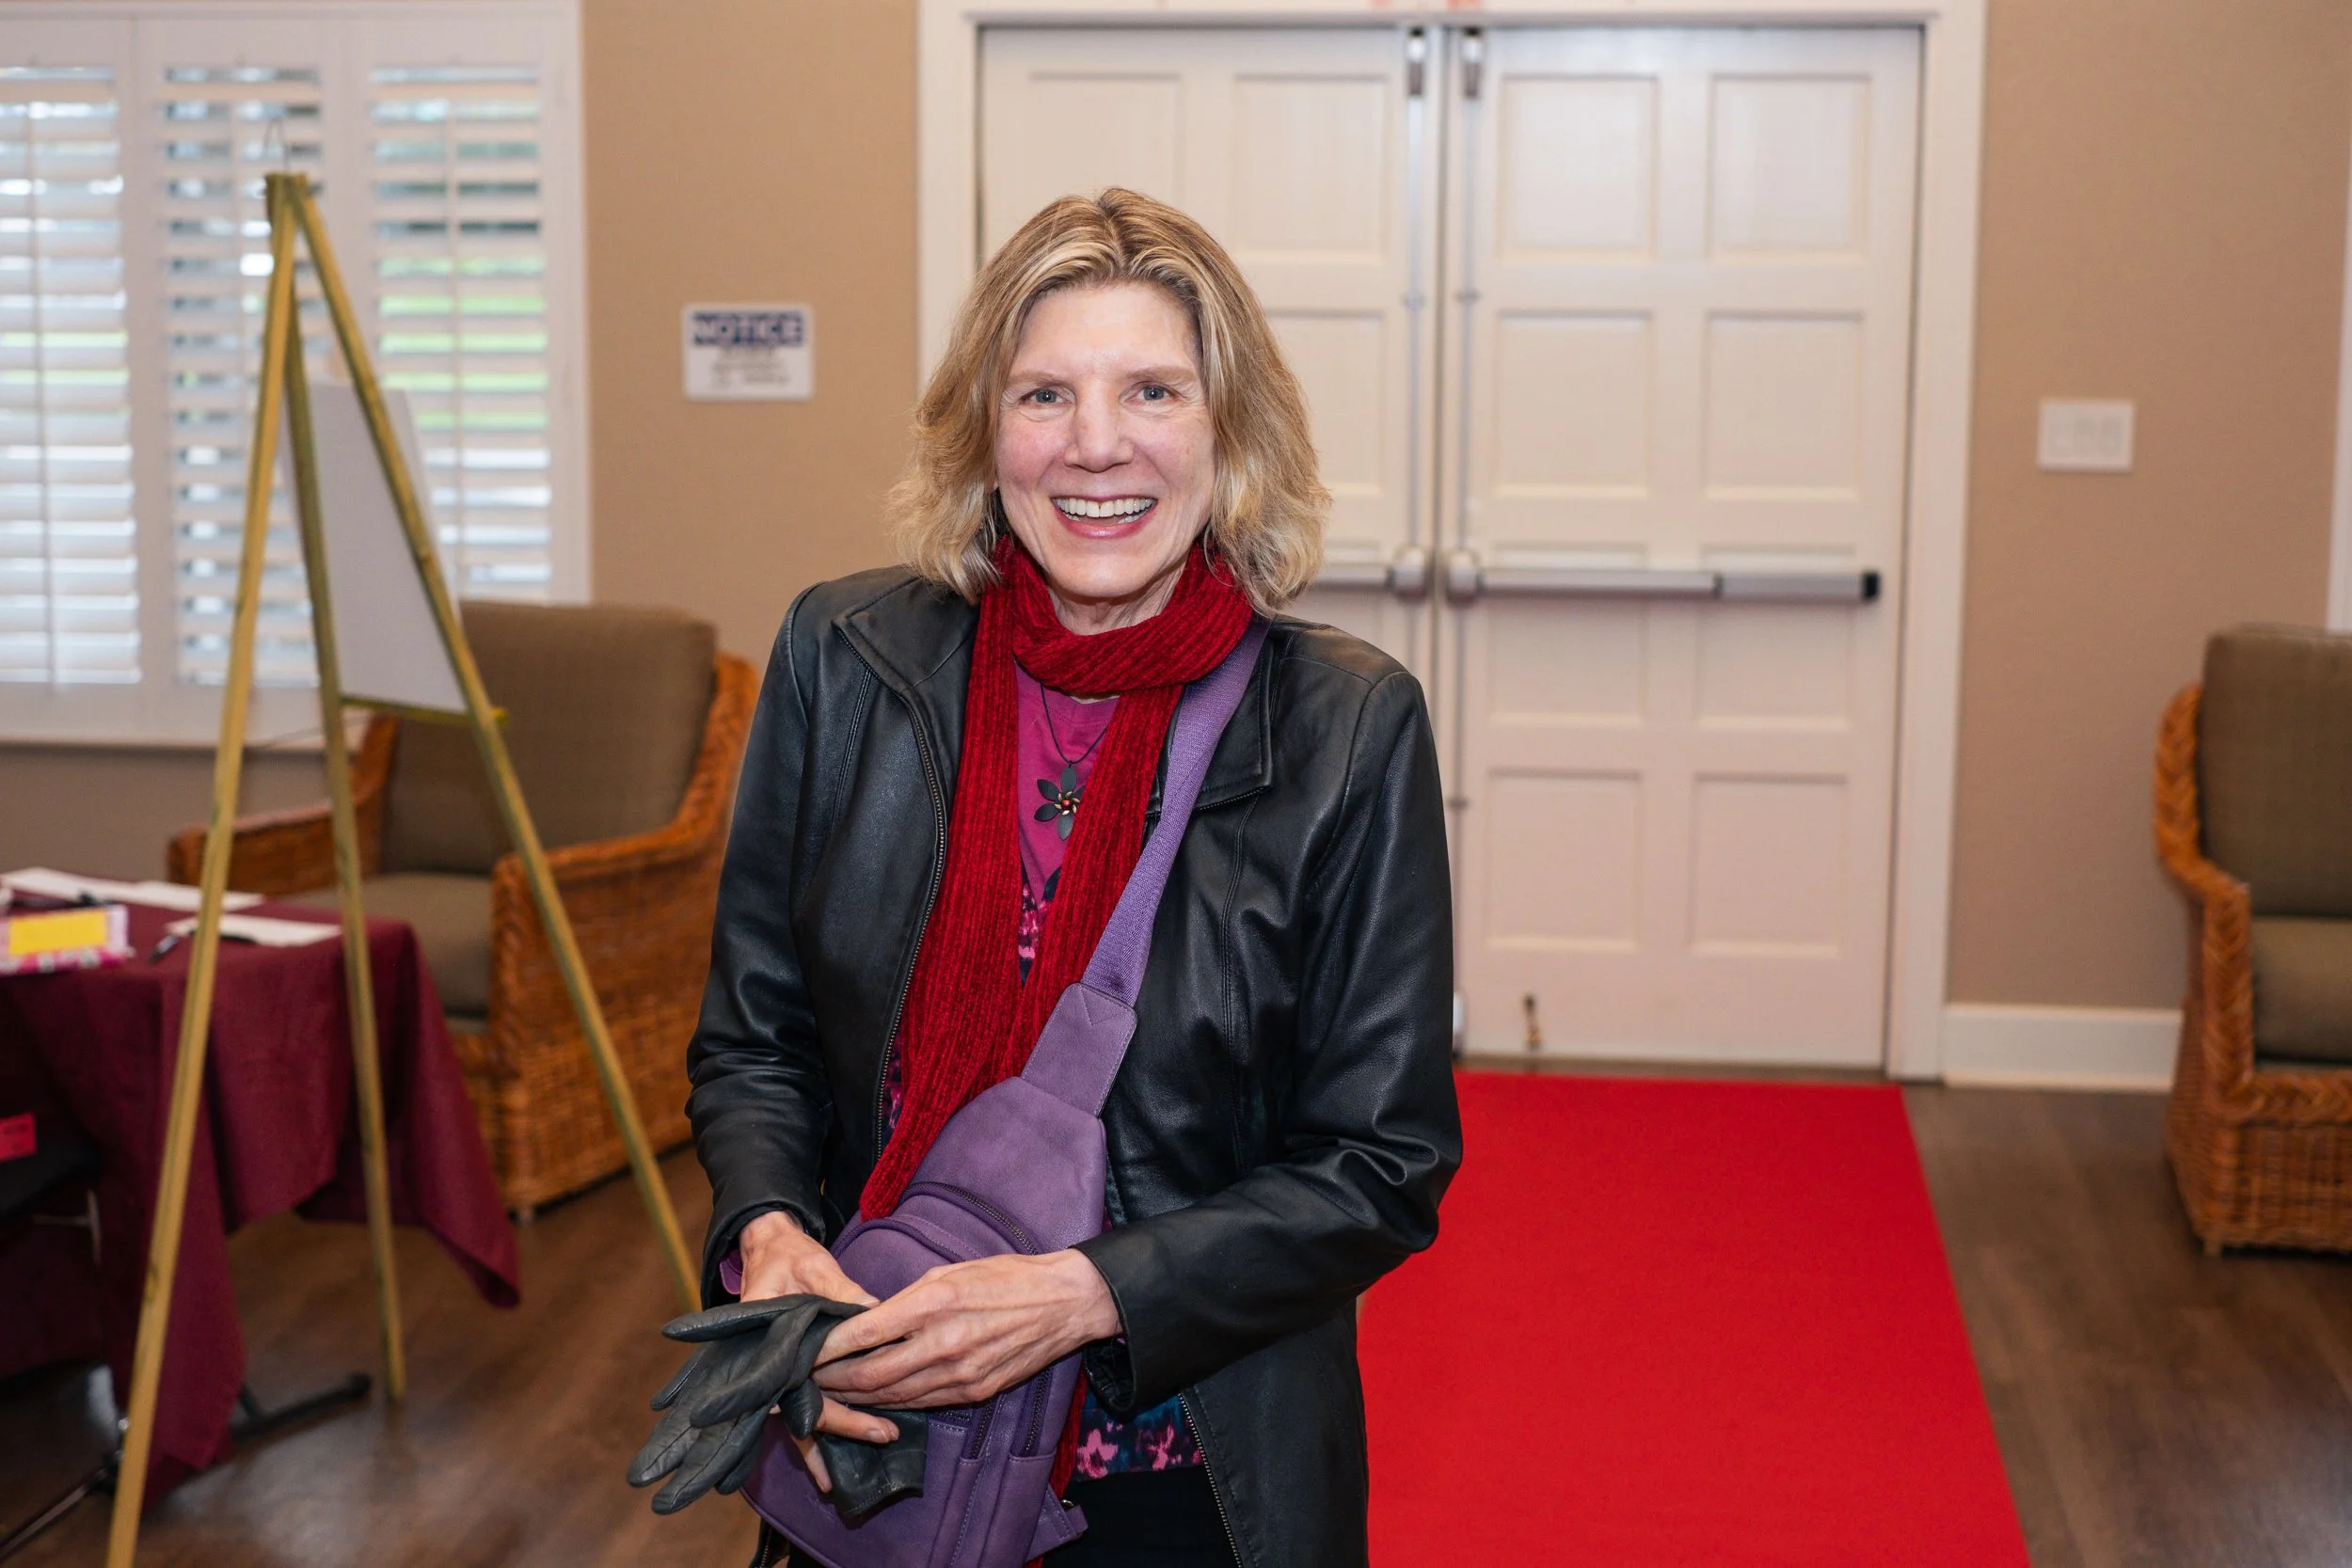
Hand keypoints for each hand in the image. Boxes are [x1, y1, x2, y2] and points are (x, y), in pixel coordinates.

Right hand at [734, 1211, 895, 1488]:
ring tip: (855, 1463)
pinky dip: (821, 1422)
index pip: (807, 1395)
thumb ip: (840, 1291)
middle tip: (887, 1437)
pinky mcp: (786, 1367)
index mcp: (768, 1346)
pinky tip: (839, 1446)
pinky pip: (802, 1401)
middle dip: (844, 1430)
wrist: (765, 1249)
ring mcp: (774, 1371)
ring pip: (798, 1416)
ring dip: (826, 1441)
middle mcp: (767, 1367)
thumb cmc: (788, 1257)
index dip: (842, 1416)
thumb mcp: (814, 1268)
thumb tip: (875, 1310)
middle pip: (803, 1414)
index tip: (879, 1427)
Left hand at [811, 1251, 1120, 1410]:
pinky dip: (892, 1403)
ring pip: (892, 1397)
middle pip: (871, 1374)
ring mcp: (960, 1375)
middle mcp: (944, 1343)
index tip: (803, 1348)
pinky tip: (874, 1398)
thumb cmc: (1006, 1276)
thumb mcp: (950, 1272)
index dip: (828, 1347)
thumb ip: (906, 1301)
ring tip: (831, 1391)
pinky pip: (922, 1404)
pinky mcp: (975, 1393)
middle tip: (807, 1378)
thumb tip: (868, 1321)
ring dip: (857, 1397)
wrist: (1064, 1303)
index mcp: (934, 1304)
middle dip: (832, 1380)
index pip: (864, 1333)